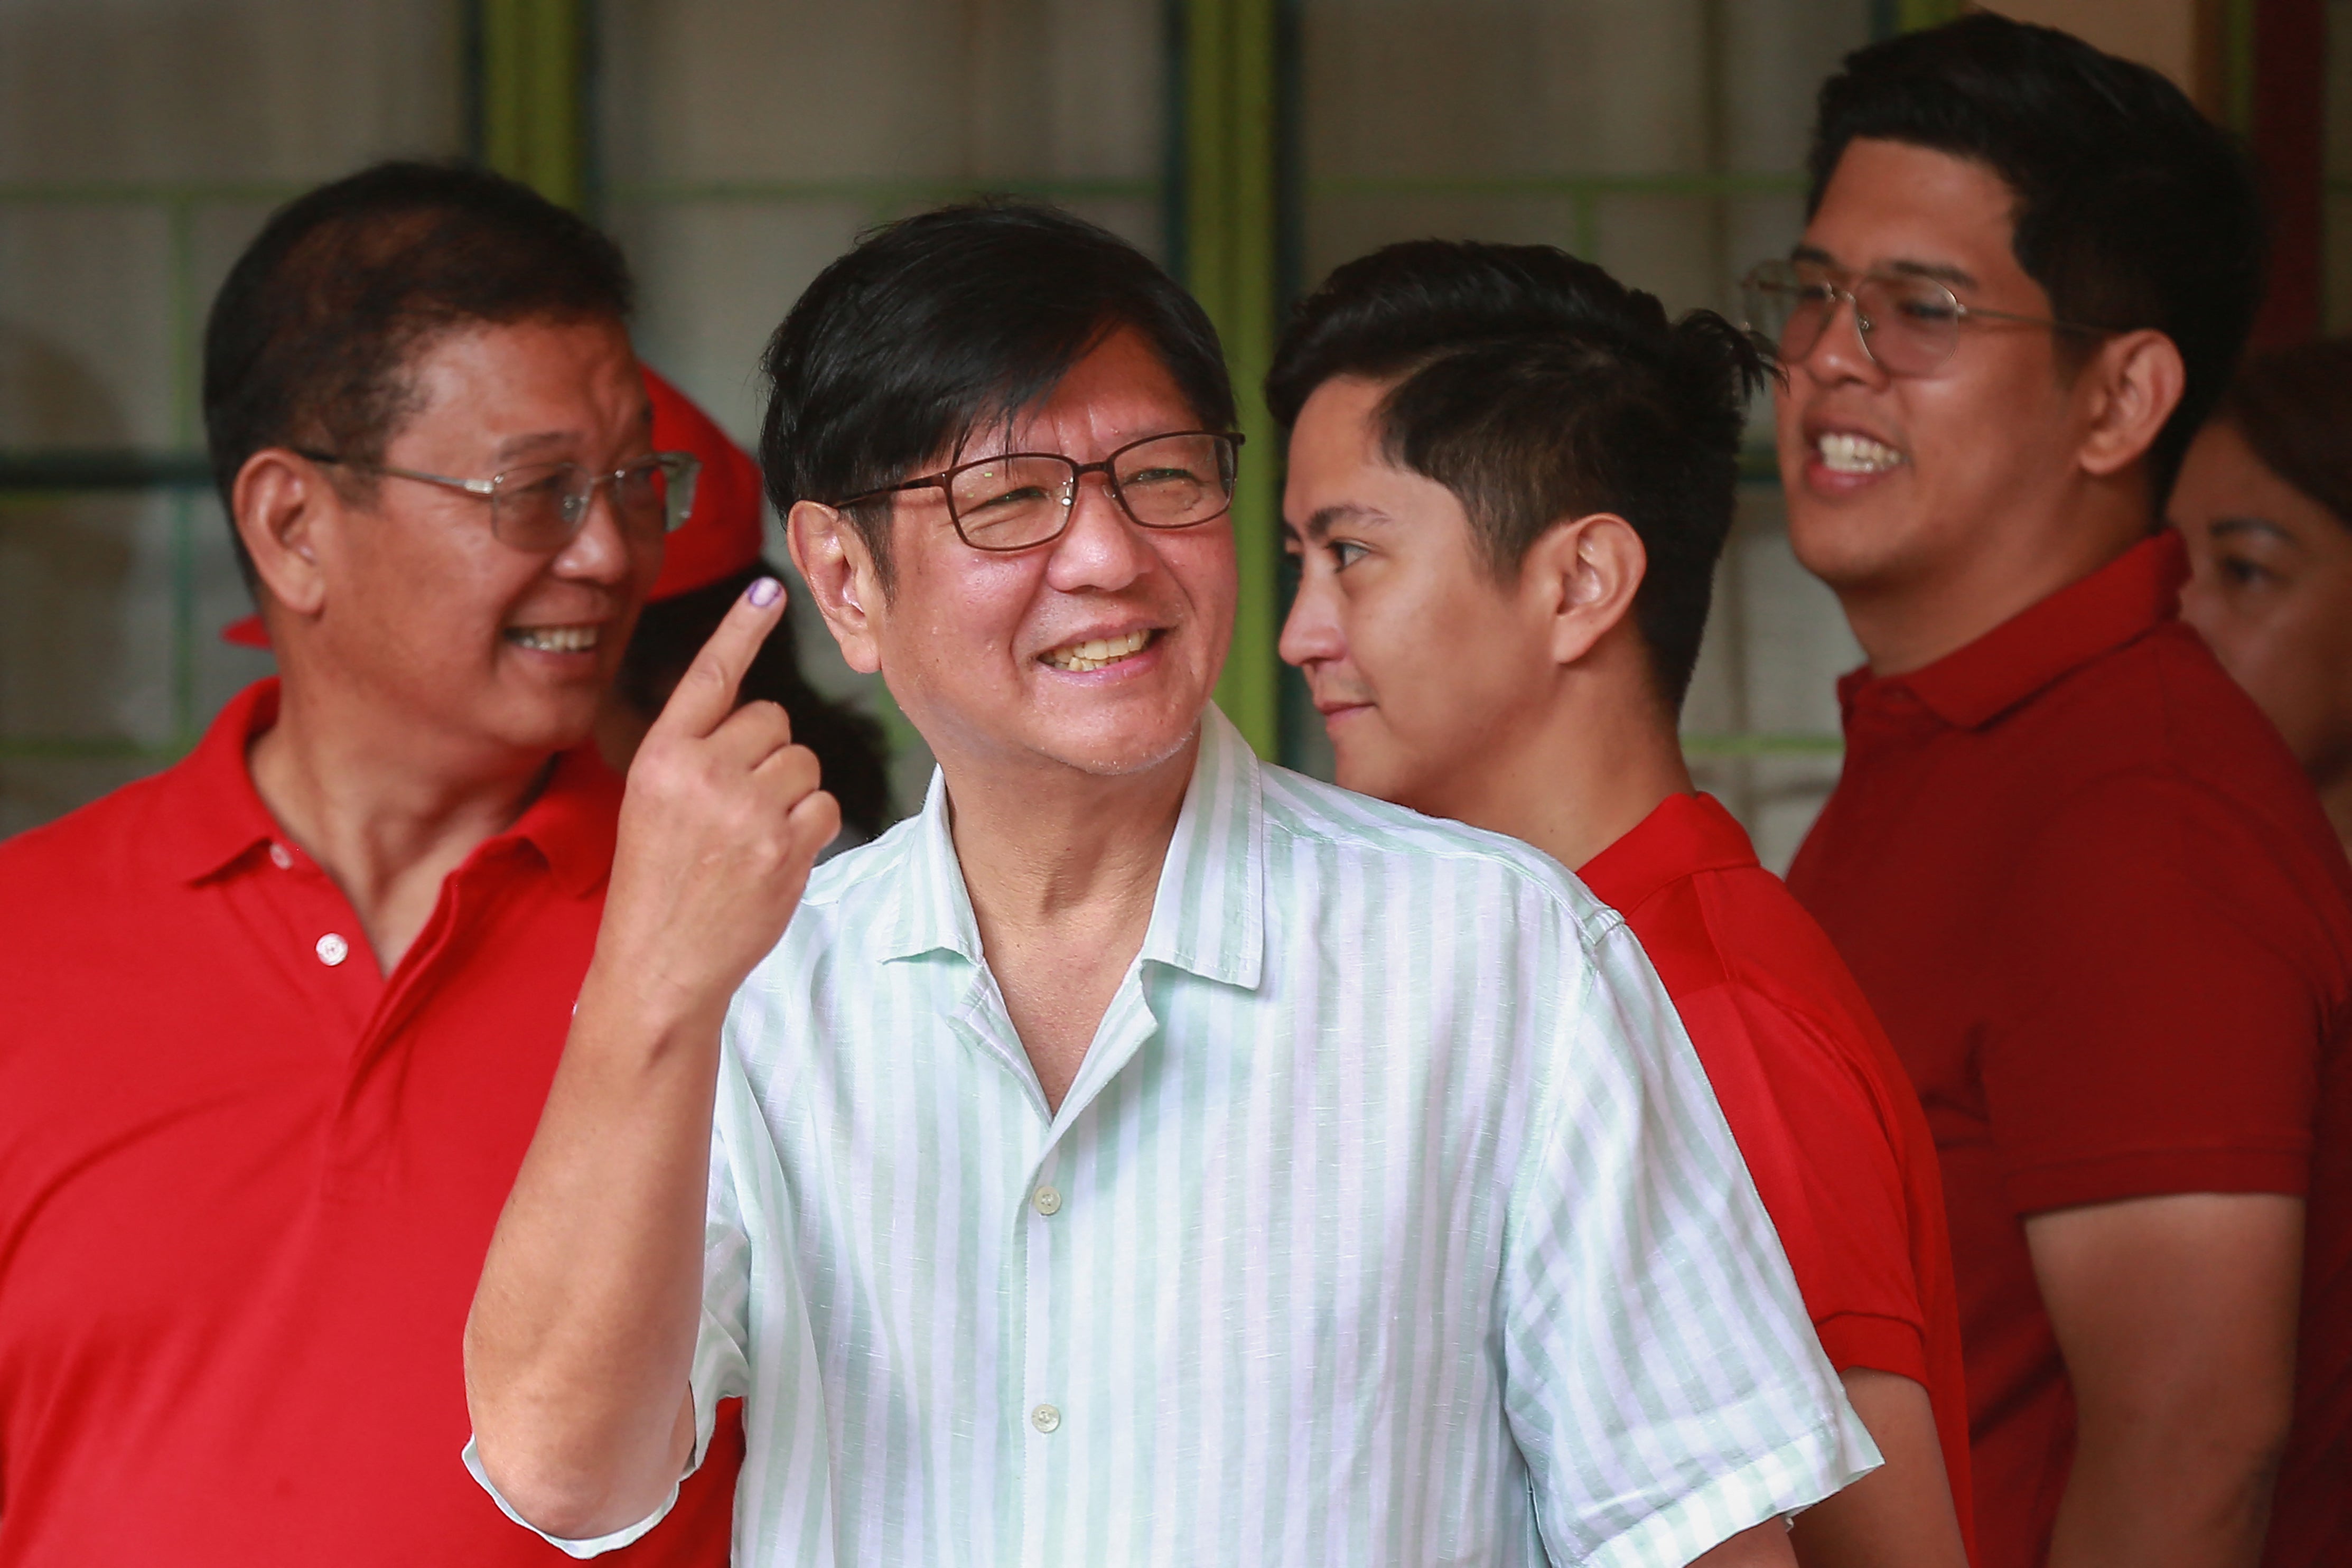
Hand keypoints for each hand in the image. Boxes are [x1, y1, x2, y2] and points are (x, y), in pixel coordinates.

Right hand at [597, 577, 840, 1028]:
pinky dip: (811, 828)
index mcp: (661, 757)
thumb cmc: (659, 885)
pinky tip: (775, 857)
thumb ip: (697, 757)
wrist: (660, 965)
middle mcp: (702, 772)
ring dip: (791, 793)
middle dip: (768, 754)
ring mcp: (746, 809)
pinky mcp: (785, 845)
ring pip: (804, 761)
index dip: (741, 630)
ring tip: (752, 837)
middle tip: (737, 805)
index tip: (767, 589)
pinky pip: (825, 804)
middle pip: (773, 720)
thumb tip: (761, 720)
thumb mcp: (653, 806)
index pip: (709, 676)